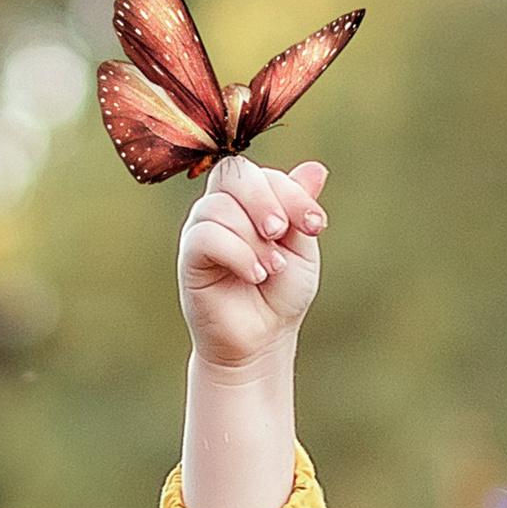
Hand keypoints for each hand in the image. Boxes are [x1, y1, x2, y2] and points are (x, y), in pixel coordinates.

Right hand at [178, 156, 327, 371]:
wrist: (261, 340)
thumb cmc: (280, 294)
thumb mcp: (302, 247)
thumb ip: (301, 207)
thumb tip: (316, 167)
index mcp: (249, 201)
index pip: (262, 173)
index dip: (291, 193)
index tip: (316, 226)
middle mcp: (221, 208)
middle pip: (233, 173)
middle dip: (265, 201)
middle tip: (280, 234)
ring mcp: (202, 230)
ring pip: (220, 207)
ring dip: (254, 239)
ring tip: (271, 270)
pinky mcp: (190, 257)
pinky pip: (206, 235)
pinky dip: (237, 252)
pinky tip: (255, 275)